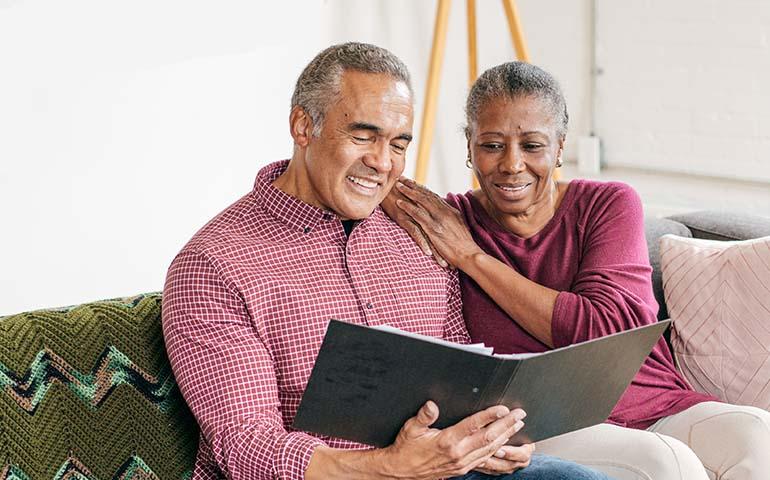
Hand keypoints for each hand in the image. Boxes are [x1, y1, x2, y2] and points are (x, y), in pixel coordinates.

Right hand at [380, 177, 447, 266]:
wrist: (385, 185)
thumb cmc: (399, 195)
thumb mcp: (415, 204)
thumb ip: (424, 213)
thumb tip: (431, 222)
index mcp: (429, 210)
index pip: (443, 229)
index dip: (450, 242)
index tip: (457, 256)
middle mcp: (424, 213)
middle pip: (439, 234)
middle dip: (446, 250)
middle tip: (453, 265)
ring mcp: (414, 215)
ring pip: (429, 235)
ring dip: (436, 250)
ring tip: (442, 264)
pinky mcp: (403, 218)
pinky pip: (415, 231)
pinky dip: (422, 241)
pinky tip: (427, 252)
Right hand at [381, 401, 526, 478]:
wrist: (401, 471)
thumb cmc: (406, 448)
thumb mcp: (411, 428)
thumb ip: (423, 416)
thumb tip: (432, 405)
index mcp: (447, 441)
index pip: (473, 426)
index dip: (490, 416)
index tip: (503, 409)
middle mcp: (457, 453)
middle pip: (488, 437)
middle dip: (506, 425)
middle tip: (519, 415)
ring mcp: (462, 462)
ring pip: (490, 449)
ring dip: (505, 436)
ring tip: (517, 426)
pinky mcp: (462, 468)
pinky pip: (484, 458)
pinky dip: (496, 449)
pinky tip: (503, 442)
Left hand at [394, 178, 482, 269]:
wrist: (469, 255)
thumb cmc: (465, 246)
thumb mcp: (460, 228)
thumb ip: (451, 219)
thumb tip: (445, 215)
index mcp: (451, 211)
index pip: (434, 196)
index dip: (422, 188)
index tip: (412, 182)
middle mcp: (444, 211)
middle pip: (426, 194)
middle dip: (413, 185)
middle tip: (402, 178)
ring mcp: (438, 219)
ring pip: (421, 201)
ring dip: (408, 192)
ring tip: (397, 185)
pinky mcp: (433, 228)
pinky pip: (417, 214)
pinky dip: (407, 206)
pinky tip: (399, 202)